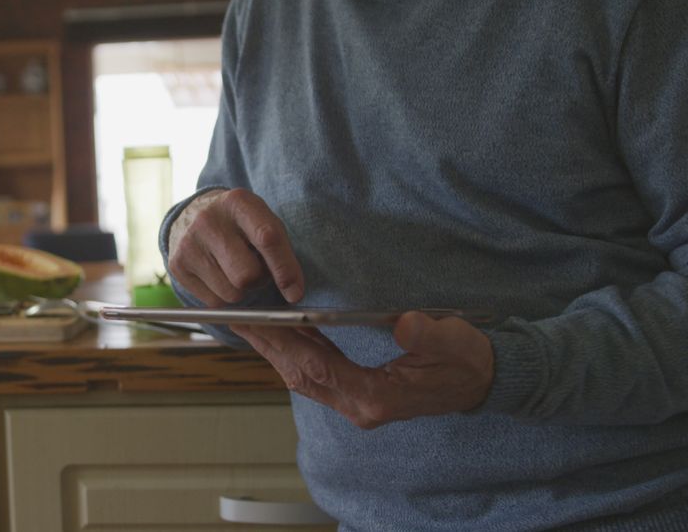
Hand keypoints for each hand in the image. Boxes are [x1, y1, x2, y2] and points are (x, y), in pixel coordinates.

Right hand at [168, 189, 303, 305]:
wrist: (192, 215)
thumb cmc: (239, 224)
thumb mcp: (262, 221)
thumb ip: (280, 250)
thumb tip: (293, 293)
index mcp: (237, 202)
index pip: (267, 239)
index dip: (285, 270)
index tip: (295, 293)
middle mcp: (208, 220)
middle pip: (247, 275)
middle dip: (259, 281)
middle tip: (257, 270)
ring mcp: (189, 244)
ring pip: (231, 294)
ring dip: (242, 290)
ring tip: (236, 270)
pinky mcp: (177, 266)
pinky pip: (214, 302)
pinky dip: (224, 296)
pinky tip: (220, 276)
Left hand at [233, 311, 493, 428]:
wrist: (485, 382)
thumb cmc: (468, 361)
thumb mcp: (454, 342)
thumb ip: (427, 335)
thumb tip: (403, 323)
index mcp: (376, 396)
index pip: (317, 368)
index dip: (284, 345)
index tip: (256, 322)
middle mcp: (360, 405)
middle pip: (300, 375)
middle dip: (267, 346)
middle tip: (238, 317)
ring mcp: (357, 402)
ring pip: (304, 377)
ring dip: (276, 351)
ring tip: (250, 323)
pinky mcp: (359, 393)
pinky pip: (317, 374)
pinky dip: (295, 354)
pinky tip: (282, 334)